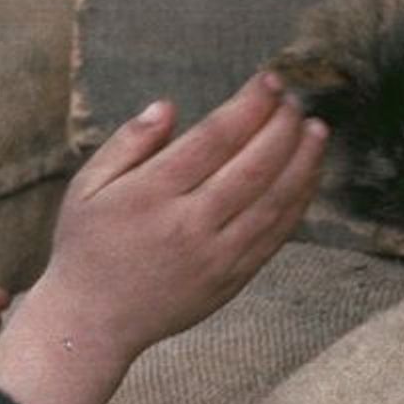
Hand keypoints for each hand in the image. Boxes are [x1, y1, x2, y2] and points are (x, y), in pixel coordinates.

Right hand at [0, 70, 326, 403]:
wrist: (92, 322)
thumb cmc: (86, 247)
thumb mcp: (87, 186)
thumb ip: (127, 143)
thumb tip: (167, 107)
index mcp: (151, 193)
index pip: (215, 137)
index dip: (250, 105)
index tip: (271, 81)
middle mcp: (188, 223)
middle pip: (253, 164)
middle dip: (283, 126)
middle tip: (297, 101)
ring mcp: (215, 255)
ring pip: (274, 200)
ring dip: (303, 161)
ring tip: (317, 131)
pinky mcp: (231, 279)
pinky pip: (275, 236)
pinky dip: (298, 202)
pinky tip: (308, 177)